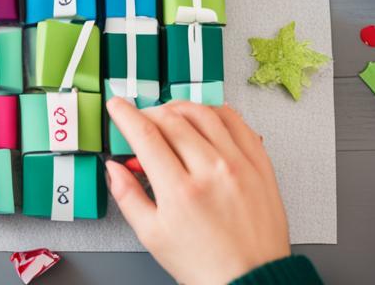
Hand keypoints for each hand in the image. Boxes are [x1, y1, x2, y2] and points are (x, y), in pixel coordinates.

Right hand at [105, 98, 289, 284]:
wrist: (251, 280)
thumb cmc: (205, 265)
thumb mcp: (153, 236)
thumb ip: (128, 196)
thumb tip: (114, 168)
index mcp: (180, 191)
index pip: (145, 134)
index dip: (126, 115)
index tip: (118, 106)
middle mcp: (211, 171)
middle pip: (172, 119)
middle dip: (148, 112)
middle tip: (141, 119)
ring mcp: (239, 165)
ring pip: (204, 113)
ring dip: (180, 107)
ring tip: (170, 116)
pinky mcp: (260, 165)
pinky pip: (238, 123)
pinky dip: (217, 112)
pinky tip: (206, 119)